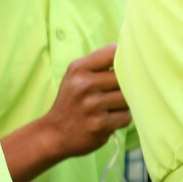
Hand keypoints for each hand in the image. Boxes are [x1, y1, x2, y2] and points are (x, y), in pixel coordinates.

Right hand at [42, 43, 130, 157]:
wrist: (54, 133)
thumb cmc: (71, 100)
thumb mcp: (75, 75)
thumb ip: (98, 61)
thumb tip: (126, 48)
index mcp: (79, 69)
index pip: (113, 53)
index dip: (126, 57)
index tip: (128, 63)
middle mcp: (84, 85)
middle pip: (124, 78)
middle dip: (126, 85)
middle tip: (116, 91)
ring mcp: (93, 106)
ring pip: (128, 98)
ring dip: (124, 104)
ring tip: (111, 107)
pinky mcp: (101, 125)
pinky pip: (126, 117)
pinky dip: (121, 118)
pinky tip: (109, 119)